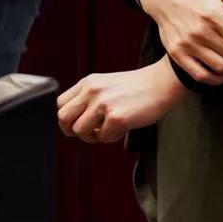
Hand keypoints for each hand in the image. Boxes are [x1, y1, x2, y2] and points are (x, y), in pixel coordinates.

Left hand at [57, 59, 185, 143]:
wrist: (162, 83)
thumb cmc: (136, 88)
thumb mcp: (105, 85)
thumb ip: (88, 99)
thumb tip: (74, 124)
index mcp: (87, 83)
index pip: (60, 104)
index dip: (67, 119)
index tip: (78, 125)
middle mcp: (91, 91)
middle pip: (63, 118)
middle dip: (73, 131)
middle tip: (88, 134)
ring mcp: (103, 104)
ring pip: (80, 131)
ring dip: (92, 137)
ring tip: (107, 131)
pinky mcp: (117, 117)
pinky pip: (104, 137)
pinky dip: (112, 138)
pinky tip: (123, 129)